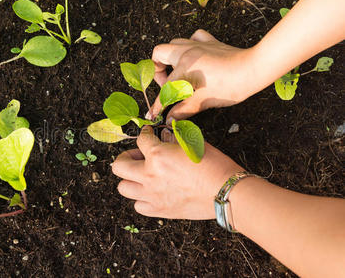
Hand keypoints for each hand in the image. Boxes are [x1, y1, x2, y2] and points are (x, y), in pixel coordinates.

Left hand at [111, 126, 243, 219]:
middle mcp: (149, 176)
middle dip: (126, 157)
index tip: (149, 135)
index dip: (145, 134)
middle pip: (118, 166)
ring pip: (123, 188)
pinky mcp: (159, 210)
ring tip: (143, 176)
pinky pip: (138, 206)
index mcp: (157, 155)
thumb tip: (164, 135)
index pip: (140, 140)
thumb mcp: (193, 143)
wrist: (226, 192)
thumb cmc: (214, 165)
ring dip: (131, 179)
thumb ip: (173, 138)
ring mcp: (152, 195)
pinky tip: (152, 192)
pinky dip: (141, 199)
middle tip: (138, 156)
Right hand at [147, 29, 257, 123]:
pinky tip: (194, 57)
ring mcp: (198, 44)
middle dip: (158, 70)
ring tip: (178, 73)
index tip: (154, 113)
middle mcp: (187, 51)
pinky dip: (190, 46)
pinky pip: (193, 37)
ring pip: (174, 43)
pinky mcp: (210, 42)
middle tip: (168, 85)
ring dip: (171, 58)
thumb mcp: (203, 102)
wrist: (254, 69)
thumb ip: (183, 110)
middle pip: (159, 53)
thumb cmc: (231, 85)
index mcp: (184, 66)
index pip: (165, 88)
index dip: (158, 104)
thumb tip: (170, 119)